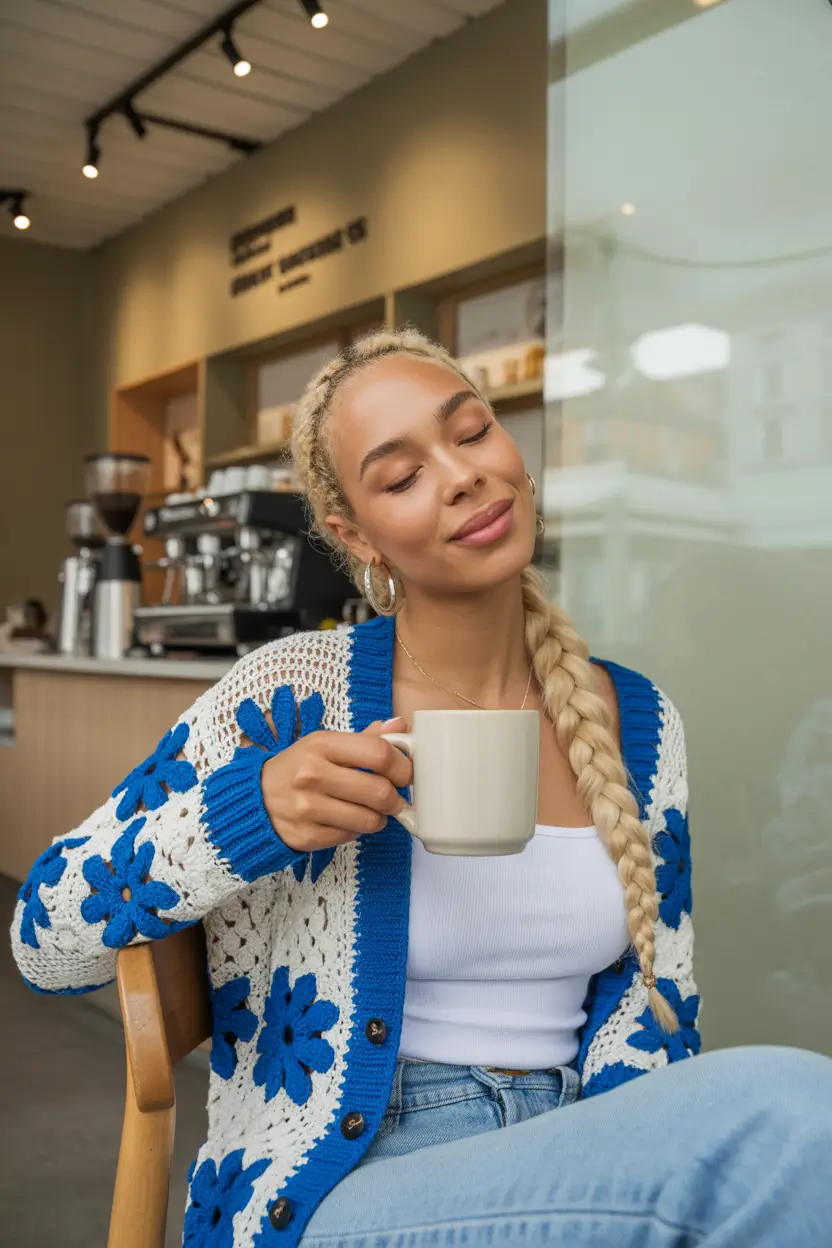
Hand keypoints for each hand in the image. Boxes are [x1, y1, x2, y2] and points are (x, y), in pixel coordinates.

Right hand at [261, 718, 411, 853]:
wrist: (255, 799)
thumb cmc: (299, 767)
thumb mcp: (326, 744)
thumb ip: (366, 738)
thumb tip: (401, 724)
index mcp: (322, 744)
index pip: (379, 753)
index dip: (402, 766)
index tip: (405, 774)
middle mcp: (312, 775)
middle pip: (379, 791)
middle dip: (396, 798)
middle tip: (394, 798)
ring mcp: (307, 808)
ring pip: (370, 820)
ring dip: (379, 818)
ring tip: (371, 810)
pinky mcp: (305, 836)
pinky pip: (351, 837)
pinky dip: (356, 830)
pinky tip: (347, 819)